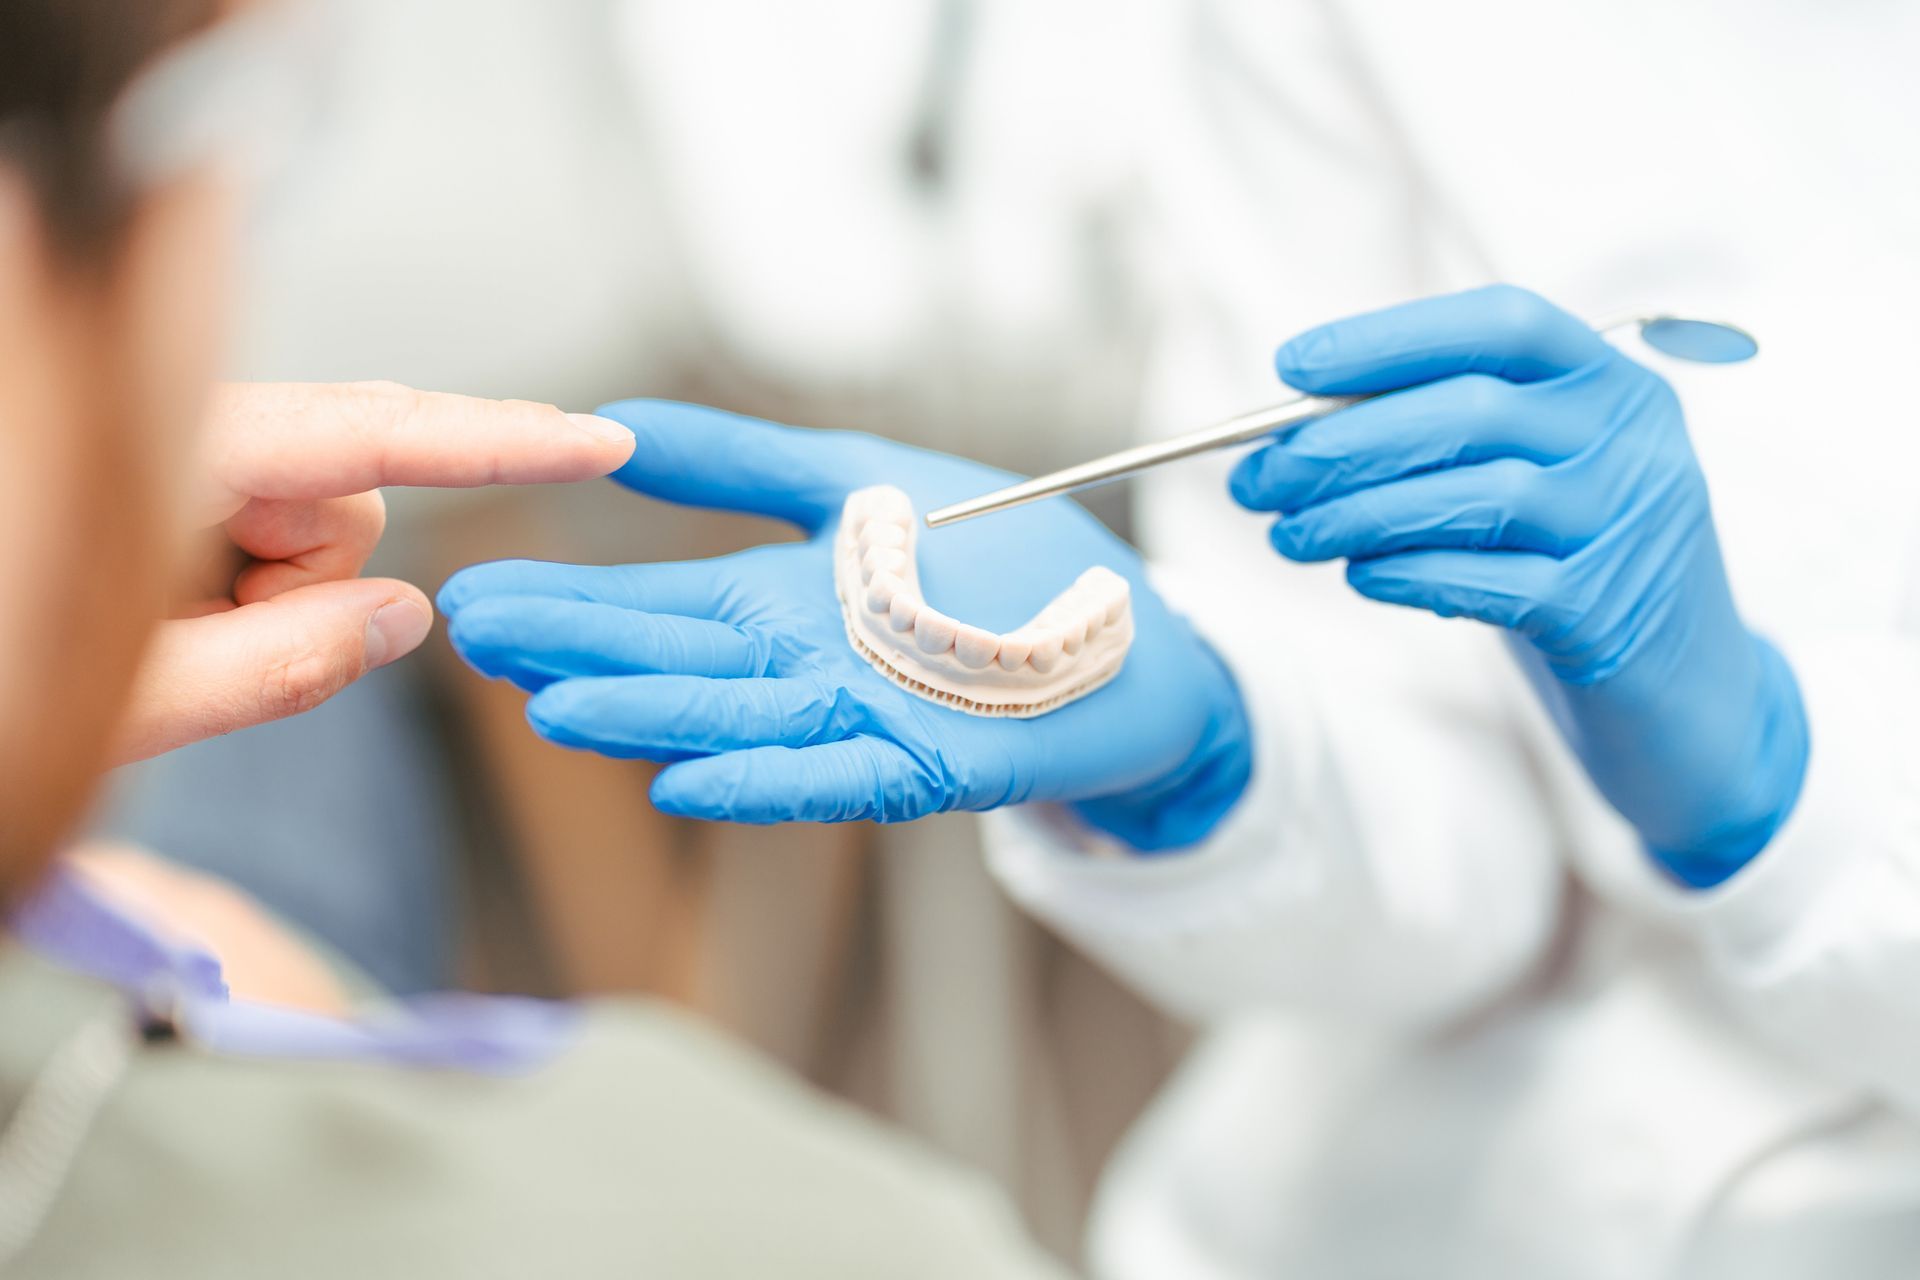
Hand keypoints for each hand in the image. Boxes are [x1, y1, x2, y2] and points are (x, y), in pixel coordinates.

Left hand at [116, 381, 634, 760]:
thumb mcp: (133, 698)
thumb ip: (278, 665)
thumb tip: (407, 615)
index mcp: (173, 453)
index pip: (373, 437)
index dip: (501, 442)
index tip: (601, 441)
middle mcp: (190, 430)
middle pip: (345, 493)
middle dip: (309, 580)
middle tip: (198, 637)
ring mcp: (189, 450)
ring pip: (316, 521)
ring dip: (270, 590)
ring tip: (162, 627)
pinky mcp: (185, 476)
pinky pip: (276, 527)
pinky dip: (249, 581)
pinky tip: (164, 604)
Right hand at [437, 402, 1251, 851]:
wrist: (1139, 631)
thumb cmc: (1005, 561)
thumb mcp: (864, 479)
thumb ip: (746, 461)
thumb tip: (620, 424)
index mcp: (782, 603)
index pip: (656, 602)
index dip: (572, 600)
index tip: (479, 593)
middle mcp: (805, 668)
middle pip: (677, 658)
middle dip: (579, 652)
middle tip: (471, 640)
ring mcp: (863, 720)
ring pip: (740, 721)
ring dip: (654, 721)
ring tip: (557, 711)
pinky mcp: (934, 763)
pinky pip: (839, 777)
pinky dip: (767, 780)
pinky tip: (688, 784)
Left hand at [1229, 285, 1806, 885]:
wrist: (1687, 694)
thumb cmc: (1579, 565)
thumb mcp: (1538, 477)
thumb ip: (1450, 436)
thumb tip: (1296, 427)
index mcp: (1612, 382)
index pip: (1500, 324)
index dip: (1390, 339)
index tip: (1292, 364)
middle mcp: (1633, 440)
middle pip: (1470, 412)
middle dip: (1342, 442)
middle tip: (1255, 479)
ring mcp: (1628, 525)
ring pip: (1474, 495)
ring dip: (1357, 514)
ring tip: (1285, 536)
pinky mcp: (1608, 610)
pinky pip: (1488, 581)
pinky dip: (1410, 573)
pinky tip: (1358, 576)